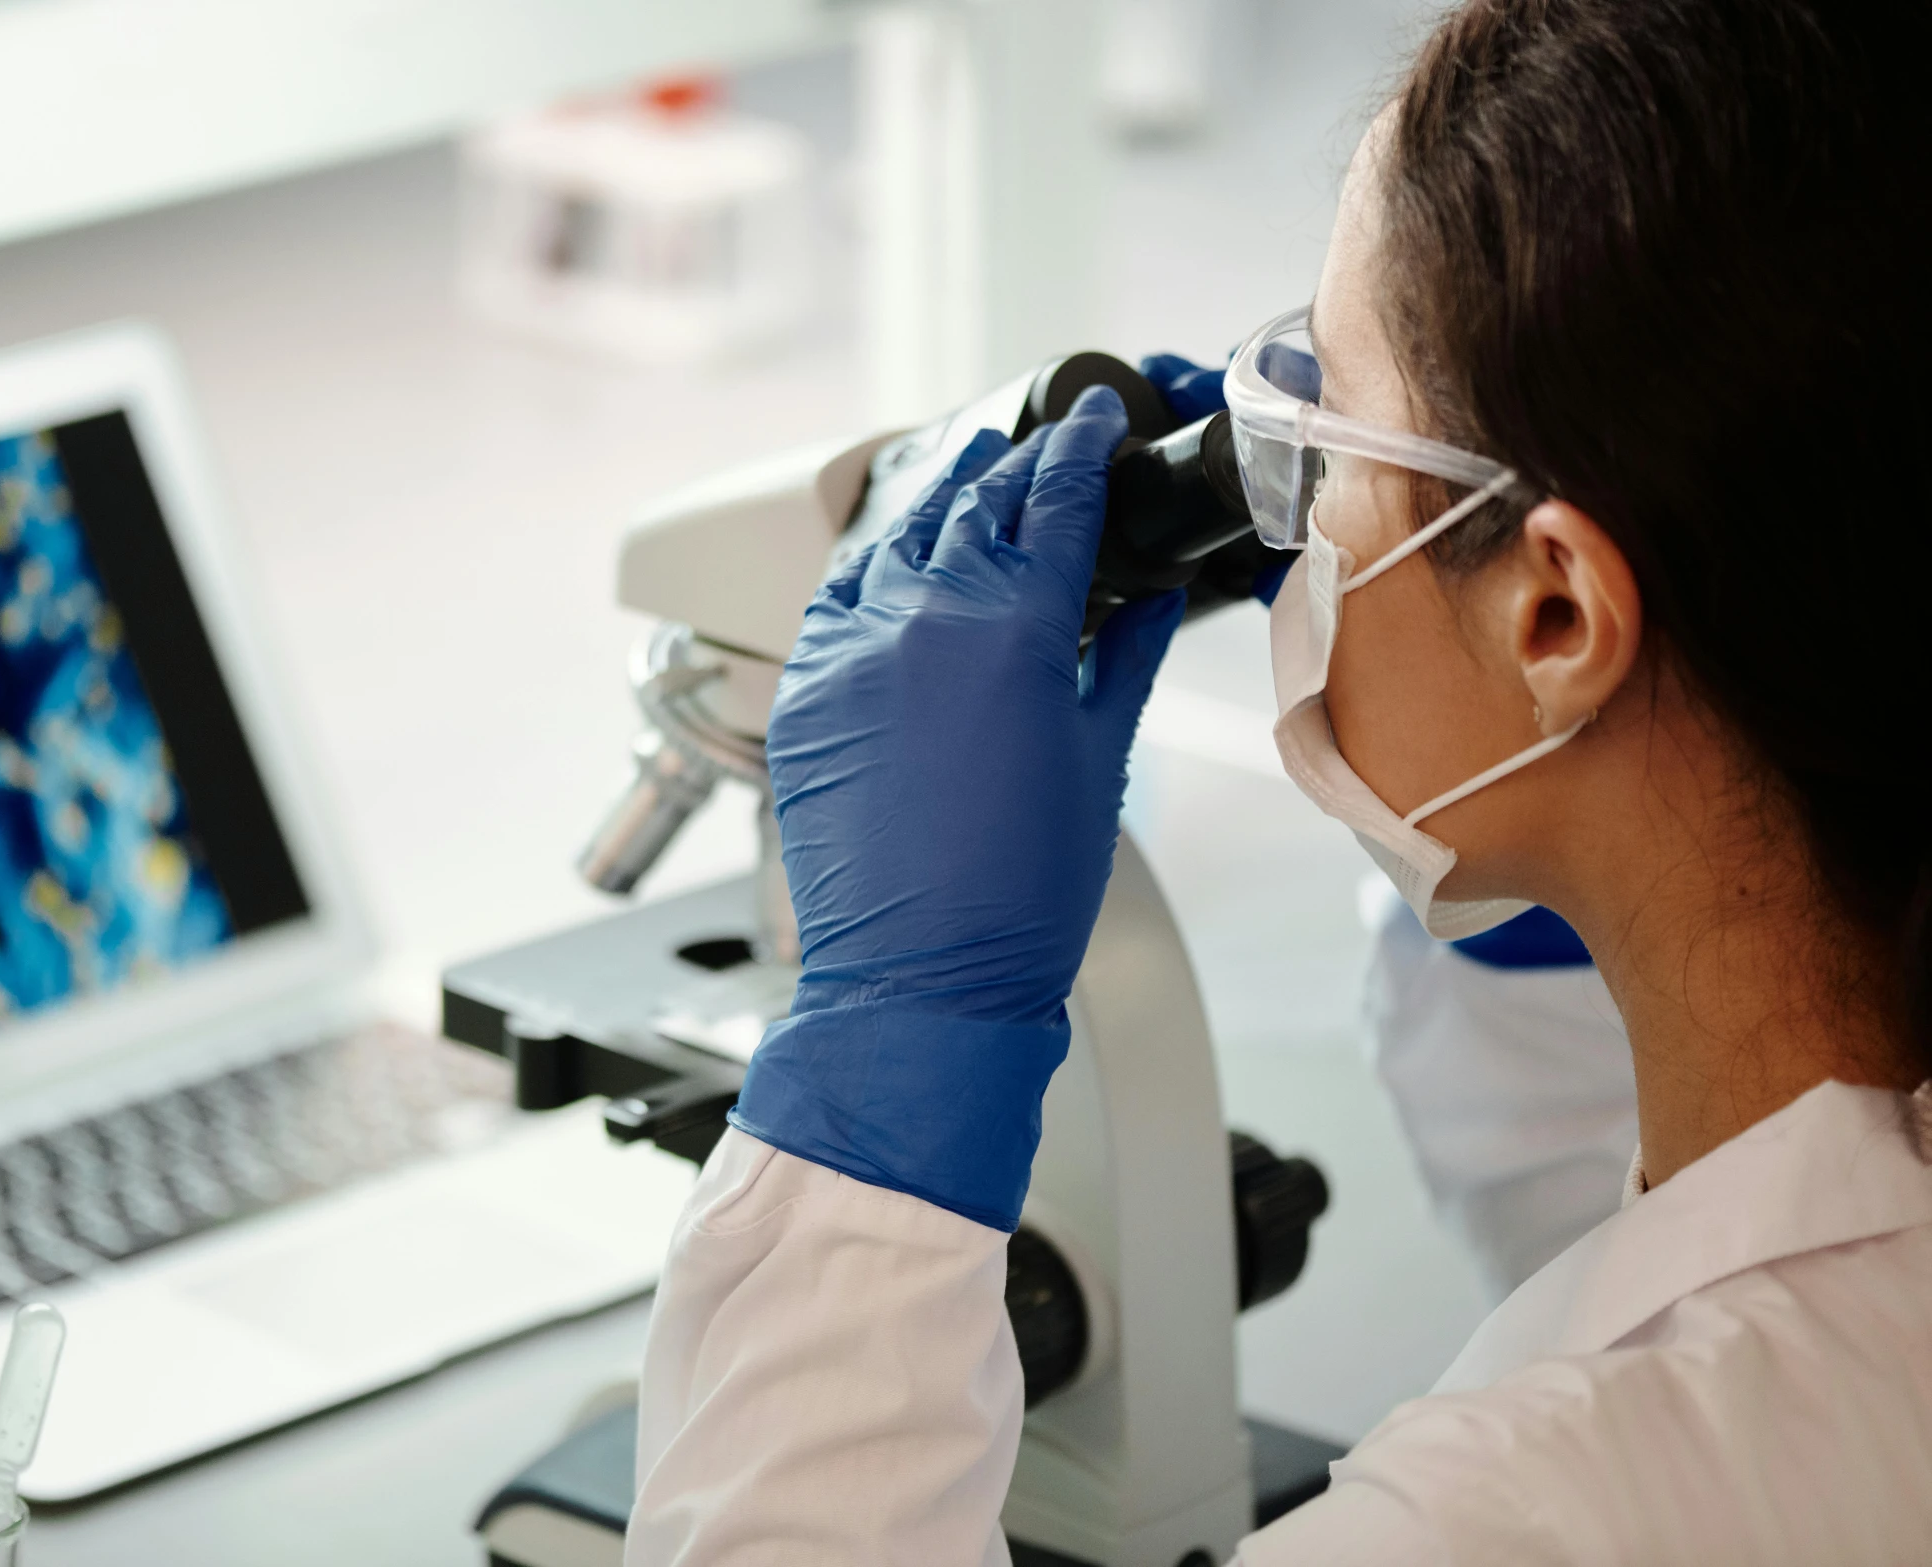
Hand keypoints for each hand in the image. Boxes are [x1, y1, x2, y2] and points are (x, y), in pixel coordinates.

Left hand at [729, 385, 1183, 1229]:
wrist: (920, 980)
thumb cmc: (1018, 895)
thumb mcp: (1096, 761)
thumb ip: (1121, 660)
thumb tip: (1148, 600)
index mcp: (1012, 626)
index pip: (1055, 501)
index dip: (1081, 448)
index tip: (1096, 418)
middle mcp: (922, 617)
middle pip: (975, 505)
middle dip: (1016, 467)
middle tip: (1046, 444)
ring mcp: (850, 650)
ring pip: (899, 538)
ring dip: (942, 500)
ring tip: (973, 475)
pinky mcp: (802, 690)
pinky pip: (836, 596)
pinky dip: (872, 564)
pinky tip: (895, 554)